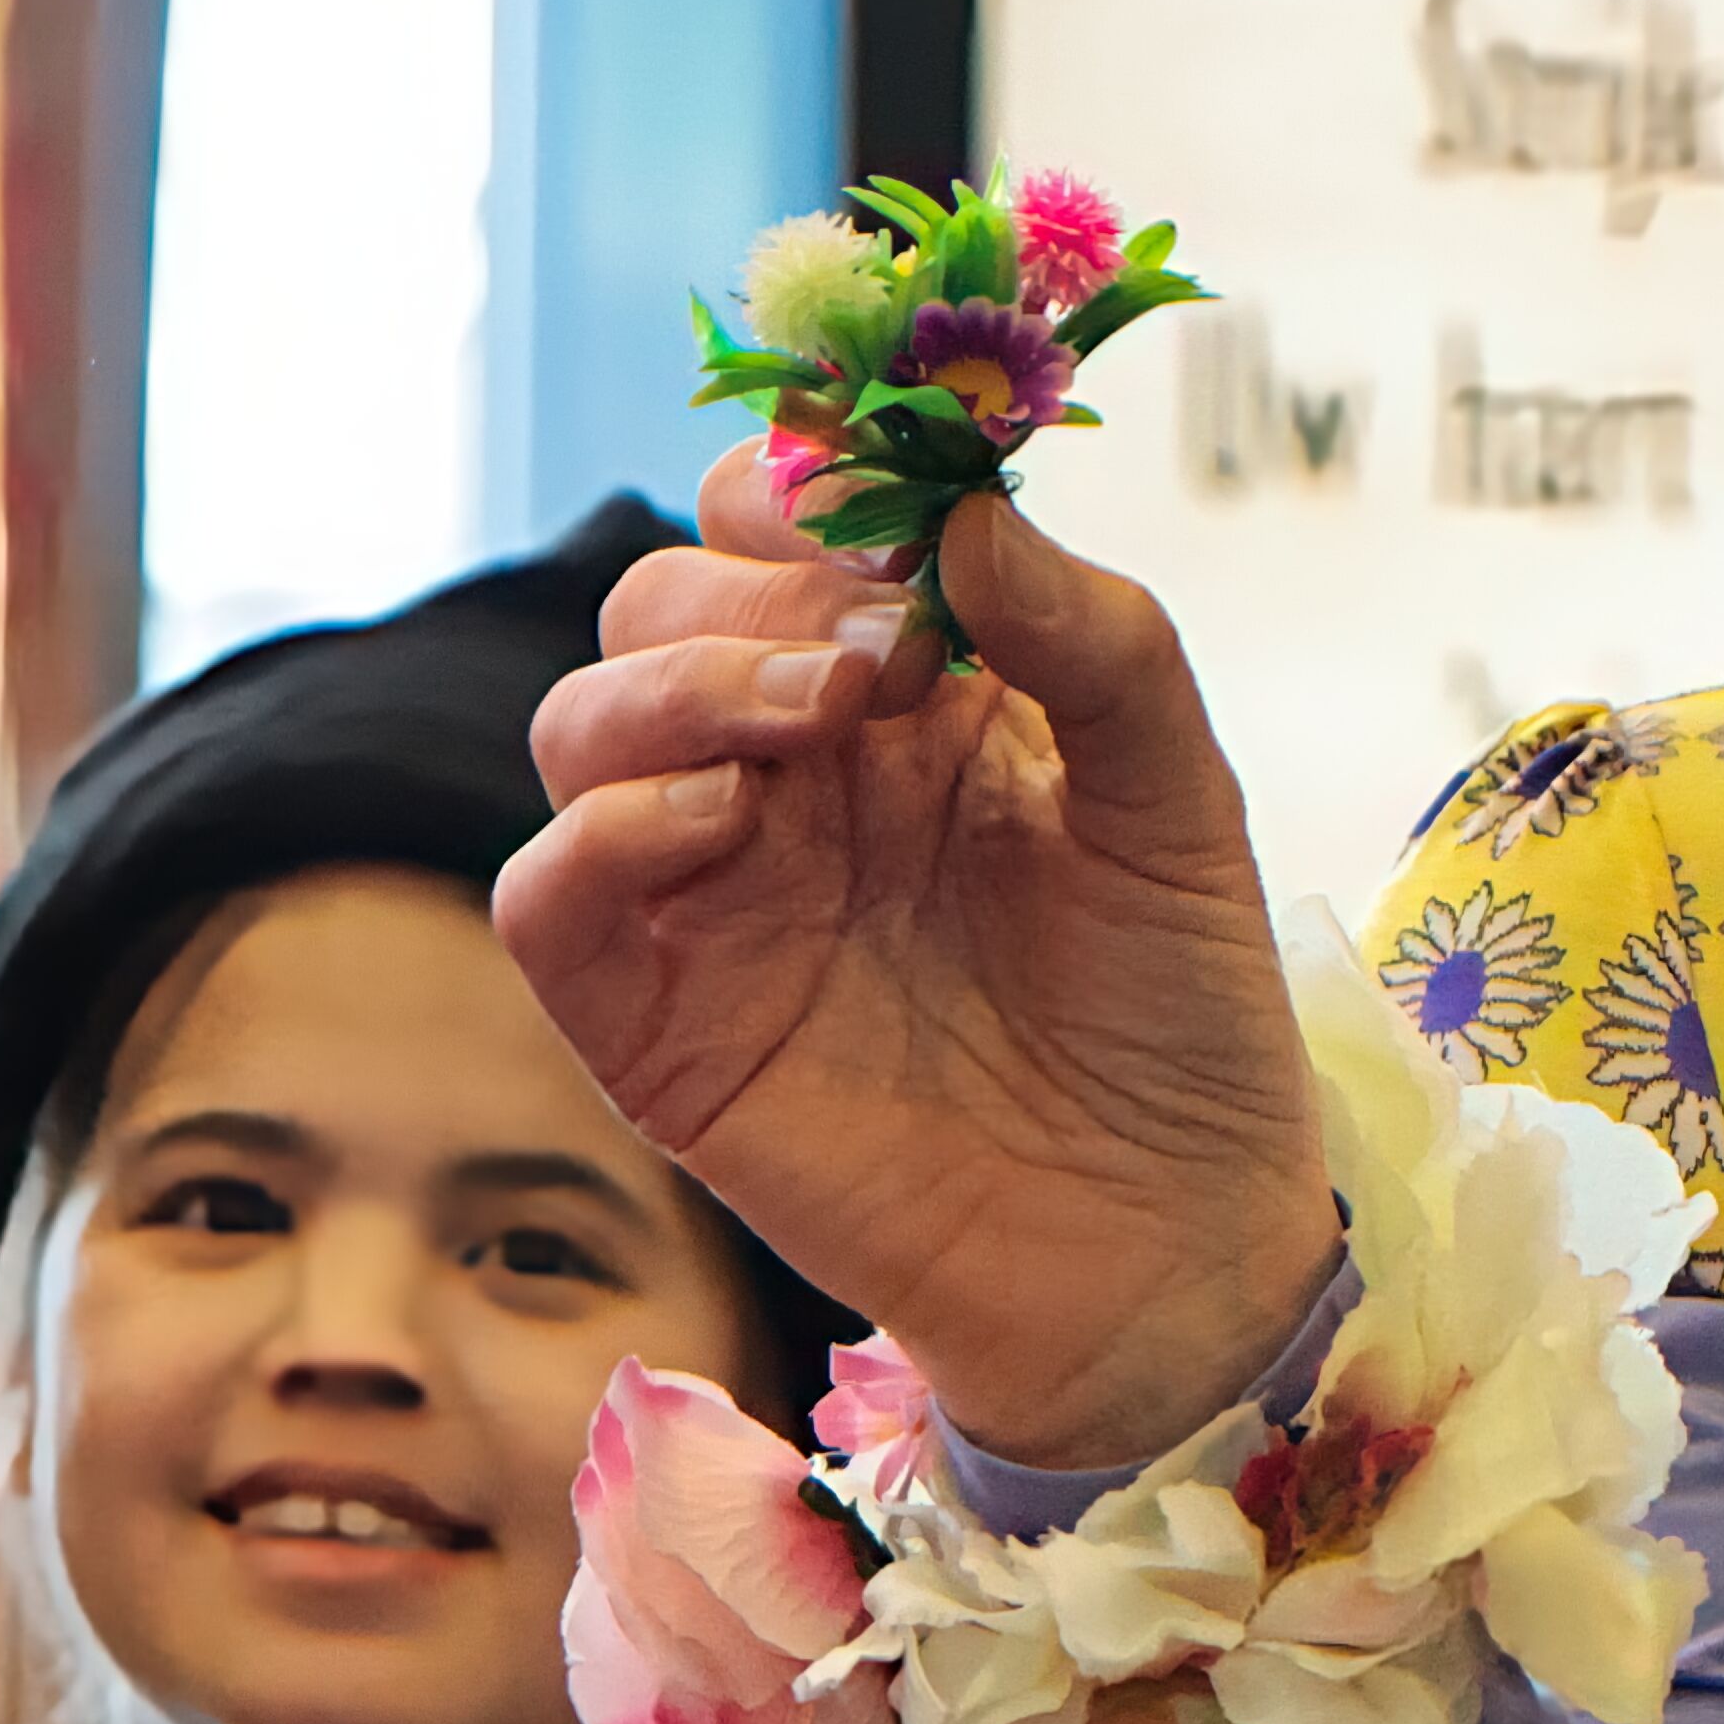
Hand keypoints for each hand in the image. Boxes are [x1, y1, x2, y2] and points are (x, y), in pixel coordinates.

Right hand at [501, 443, 1339, 1473]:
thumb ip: (1092, 642)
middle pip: (657, 602)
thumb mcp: (1175, 802)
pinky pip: (546, 897)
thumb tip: (964, 503)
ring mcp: (710, 892)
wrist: (1170, 1244)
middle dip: (749, 591)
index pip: (774, 524)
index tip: (868, 489)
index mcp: (902, 687)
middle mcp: (785, 770)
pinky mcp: (655, 1022)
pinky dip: (604, 835)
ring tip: (817, 715)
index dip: (795, 480)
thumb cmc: (1177, 1016)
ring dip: (678, 683)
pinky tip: (726, 826)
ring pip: (579, 723)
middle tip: (880, 650)